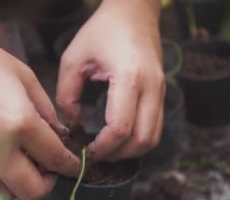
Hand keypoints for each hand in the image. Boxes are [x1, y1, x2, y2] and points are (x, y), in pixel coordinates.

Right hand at [0, 25, 78, 199]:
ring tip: (29, 160)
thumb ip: (47, 111)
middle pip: (32, 190)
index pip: (54, 158)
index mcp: (19, 122)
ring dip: (25, 181)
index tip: (74, 165)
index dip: (70, 165)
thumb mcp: (25, 78)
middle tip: (52, 166)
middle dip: (49, 182)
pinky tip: (7, 152)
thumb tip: (58, 134)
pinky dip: (4, 173)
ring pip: (8, 191)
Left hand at [56, 0, 164, 160]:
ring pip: (153, 137)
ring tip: (109, 148)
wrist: (134, 12)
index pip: (120, 128)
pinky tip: (121, 135)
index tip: (87, 150)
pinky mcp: (162, 92)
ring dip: (131, 150)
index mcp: (129, 78)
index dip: (103, 147)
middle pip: (142, 140)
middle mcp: (151, 88)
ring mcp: (161, 90)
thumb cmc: (102, 30)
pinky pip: (156, 126)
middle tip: (97, 154)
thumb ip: (67, 94)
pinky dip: (139, 138)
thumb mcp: (73, 58)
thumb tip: (73, 123)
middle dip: (118, 155)